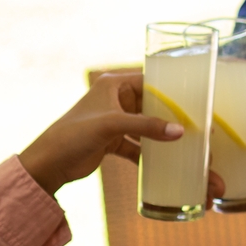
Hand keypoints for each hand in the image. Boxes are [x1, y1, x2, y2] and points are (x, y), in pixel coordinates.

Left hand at [16, 73, 185, 194]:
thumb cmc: (72, 135)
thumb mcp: (111, 125)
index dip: (173, 90)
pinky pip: (139, 145)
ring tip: (187, 145)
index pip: (151, 81)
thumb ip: (146, 126)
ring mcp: (115, 121)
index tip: (196, 101)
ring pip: (147, 126)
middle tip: (197, 126)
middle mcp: (116, 100)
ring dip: (163, 137)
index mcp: (113, 85)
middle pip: (153, 105)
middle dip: (173, 117)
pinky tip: (166, 163)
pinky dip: (151, 153)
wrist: (47, 164)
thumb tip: (181, 131)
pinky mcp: (113, 140)